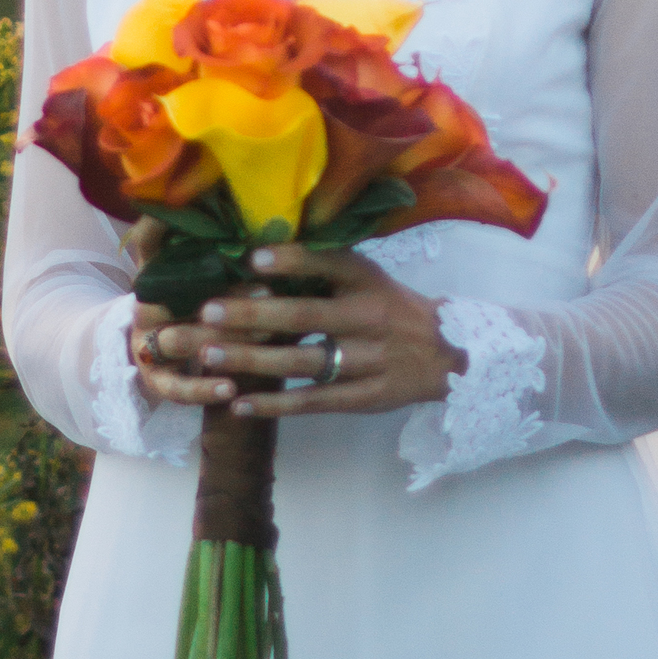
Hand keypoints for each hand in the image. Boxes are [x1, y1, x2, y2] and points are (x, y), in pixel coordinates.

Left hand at [129, 242, 463, 422]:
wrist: (448, 354)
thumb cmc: (391, 308)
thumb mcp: (369, 278)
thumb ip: (325, 269)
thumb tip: (258, 253)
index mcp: (368, 281)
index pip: (330, 264)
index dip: (293, 261)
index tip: (253, 258)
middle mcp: (368, 317)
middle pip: (306, 316)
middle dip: (254, 313)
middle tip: (209, 312)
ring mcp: (368, 360)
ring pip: (304, 362)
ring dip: (254, 359)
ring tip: (210, 356)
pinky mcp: (367, 397)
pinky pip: (316, 402)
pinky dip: (277, 405)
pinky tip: (240, 404)